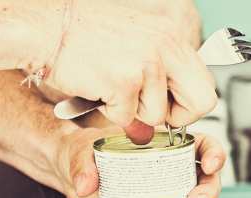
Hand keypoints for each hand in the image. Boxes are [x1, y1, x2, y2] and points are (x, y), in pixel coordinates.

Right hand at [45, 0, 216, 139]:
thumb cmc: (83, 35)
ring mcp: (147, 63)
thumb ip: (160, 71)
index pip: (205, 82)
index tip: (167, 103)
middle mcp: (165, 45)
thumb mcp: (136, 41)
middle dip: (176, 116)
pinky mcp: (124, 81)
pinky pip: (127, 118)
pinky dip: (110, 112)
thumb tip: (171, 114)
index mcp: (170, 35)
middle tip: (149, 109)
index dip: (187, 102)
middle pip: (202, 102)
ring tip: (110, 86)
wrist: (45, 28)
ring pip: (157, 115)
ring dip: (132, 112)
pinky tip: (98, 88)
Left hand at [57, 126, 227, 197]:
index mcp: (166, 143)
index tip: (209, 164)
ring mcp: (162, 191)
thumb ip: (82, 165)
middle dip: (207, 193)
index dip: (214, 154)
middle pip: (206, 181)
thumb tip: (86, 185)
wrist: (70, 172)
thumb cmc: (82, 150)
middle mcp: (170, 168)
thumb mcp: (79, 150)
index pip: (203, 146)